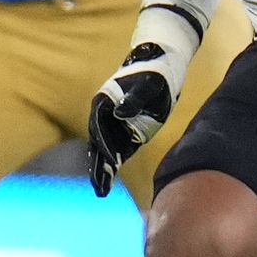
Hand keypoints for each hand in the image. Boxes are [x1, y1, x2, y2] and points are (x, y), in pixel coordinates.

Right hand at [86, 44, 176, 196]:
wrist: (159, 66)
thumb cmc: (154, 74)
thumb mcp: (148, 85)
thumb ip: (134, 99)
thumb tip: (120, 113)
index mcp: (104, 103)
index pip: (100, 127)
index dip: (104, 145)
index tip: (110, 161)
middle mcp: (104, 115)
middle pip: (97, 143)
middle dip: (97, 165)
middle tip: (99, 186)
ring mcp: (113, 125)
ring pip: (103, 150)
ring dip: (101, 169)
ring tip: (101, 190)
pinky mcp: (125, 131)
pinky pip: (115, 151)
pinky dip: (111, 165)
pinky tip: (109, 181)